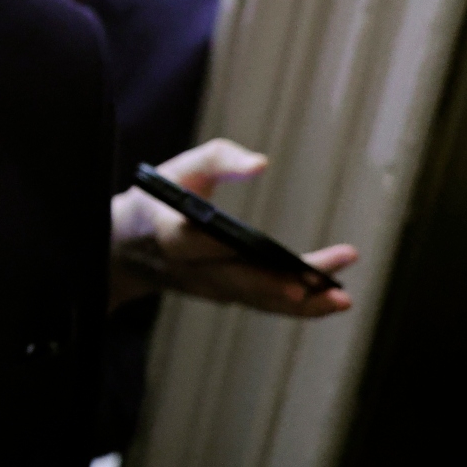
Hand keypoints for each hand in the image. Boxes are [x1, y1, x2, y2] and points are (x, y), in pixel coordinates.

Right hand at [109, 138, 359, 316]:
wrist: (125, 248)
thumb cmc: (159, 199)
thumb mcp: (179, 169)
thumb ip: (218, 159)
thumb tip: (261, 164)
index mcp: (172, 235)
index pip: (203, 246)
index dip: (236, 254)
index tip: (271, 256)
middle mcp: (190, 270)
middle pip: (238, 281)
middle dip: (282, 286)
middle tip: (326, 287)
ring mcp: (206, 288)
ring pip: (255, 299)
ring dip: (300, 305)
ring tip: (341, 300)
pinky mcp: (222, 295)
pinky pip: (260, 302)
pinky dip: (294, 307)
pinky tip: (329, 301)